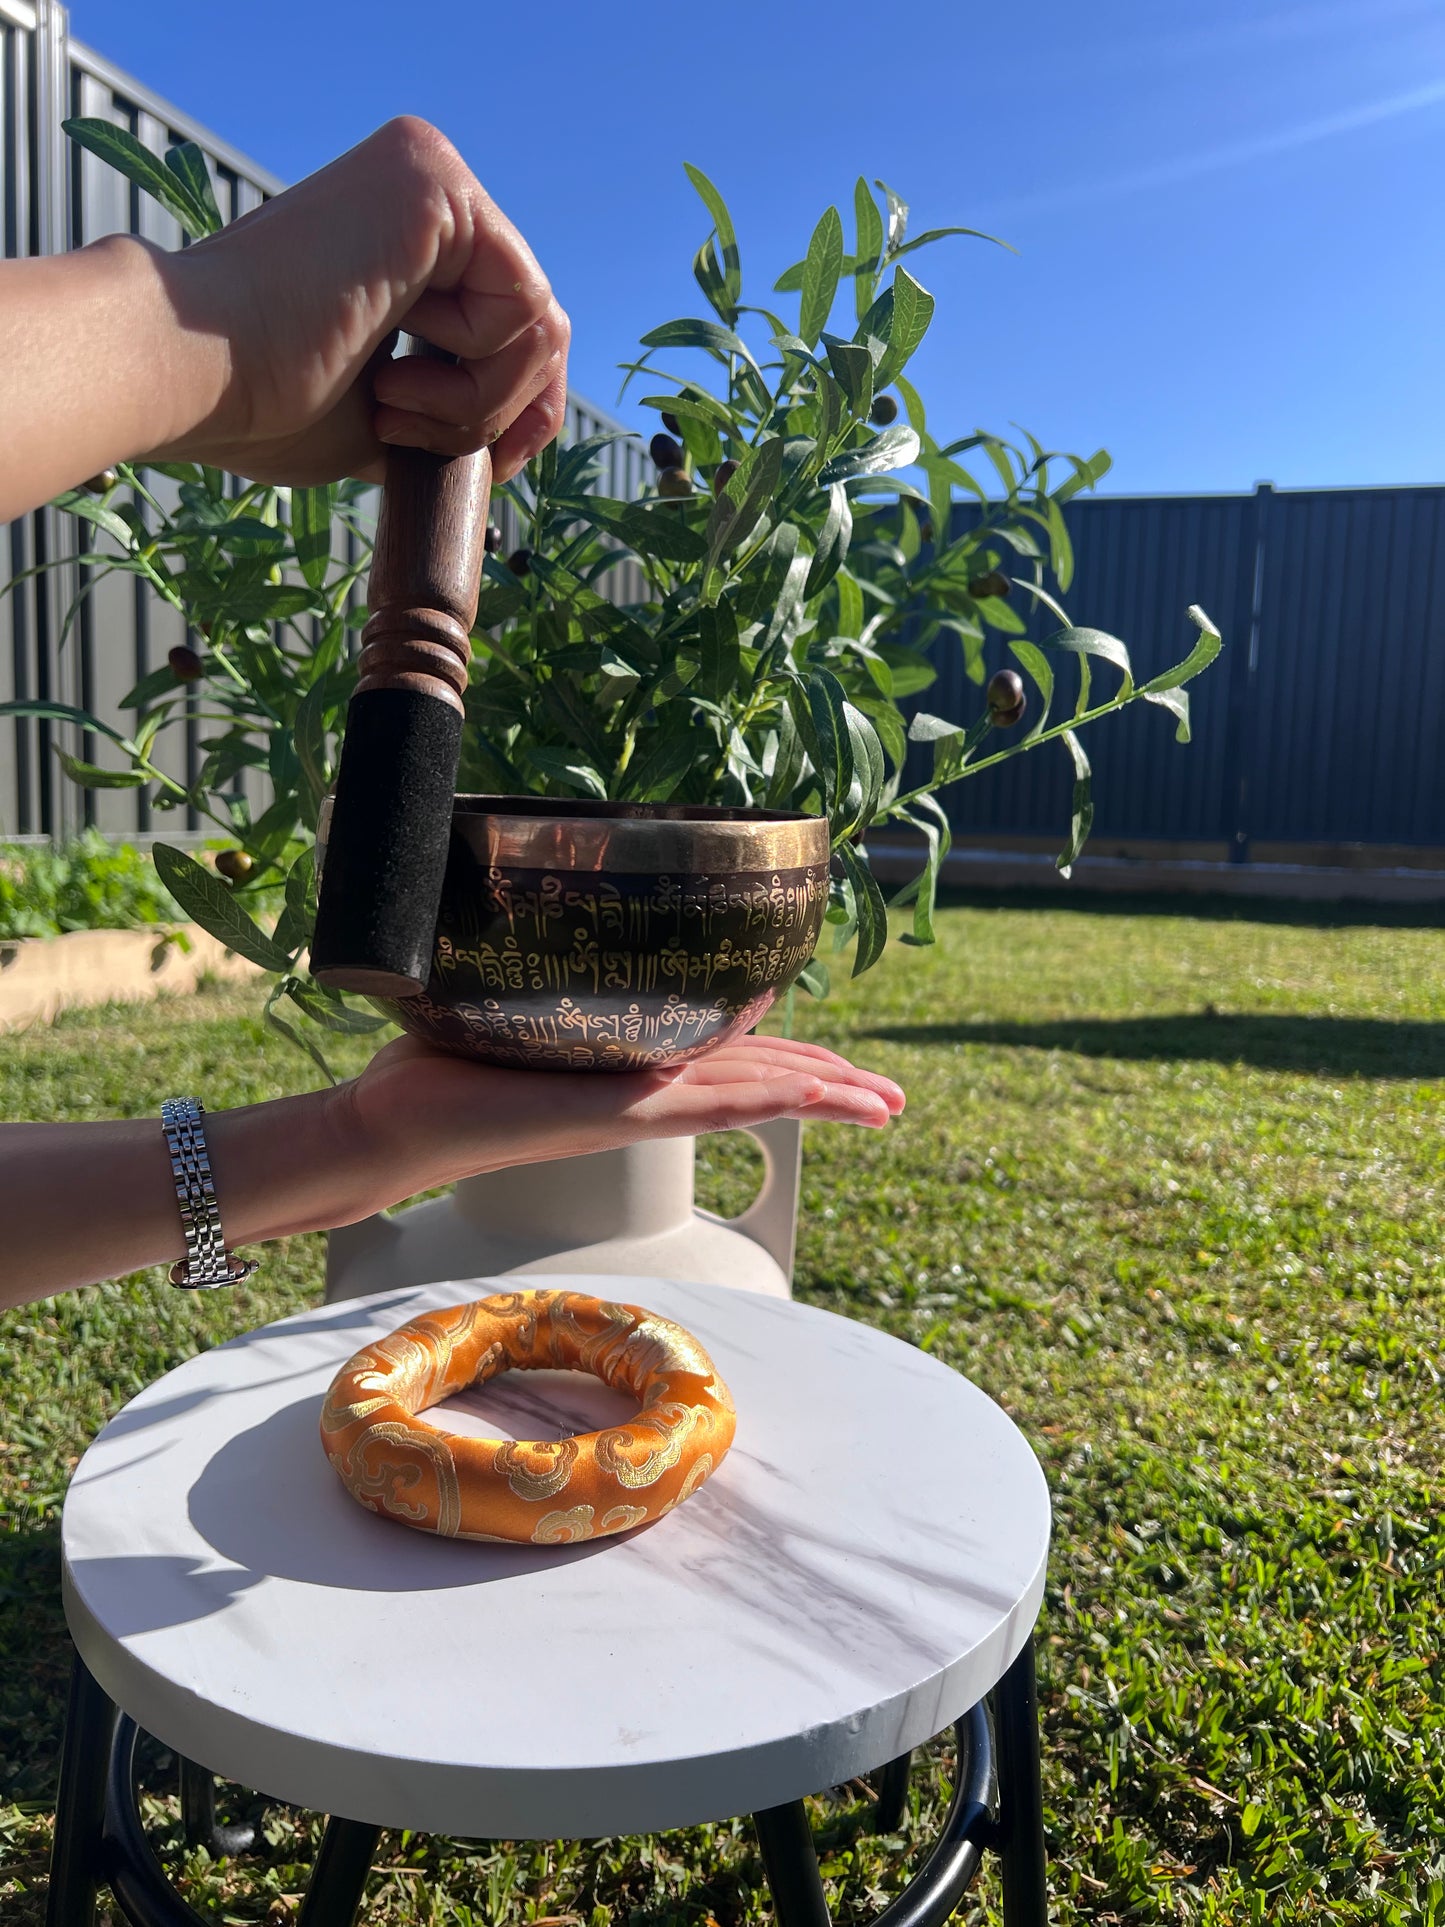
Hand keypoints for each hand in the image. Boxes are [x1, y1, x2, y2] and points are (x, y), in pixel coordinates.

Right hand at [154, 117, 568, 485]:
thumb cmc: (261, 402)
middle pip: (540, 323)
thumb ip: (447, 404)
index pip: (517, 322)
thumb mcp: (381, 412)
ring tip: (389, 405)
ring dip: (477, 403)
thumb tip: (508, 443)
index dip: (517, 410)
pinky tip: (392, 375)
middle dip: (501, 412)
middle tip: (405, 430)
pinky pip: (526, 303)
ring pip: (539, 323)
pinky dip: (476, 372)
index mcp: (408, 227)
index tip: (479, 464)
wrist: (194, 372)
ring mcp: (431, 172)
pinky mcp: (435, 184)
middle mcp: (425, 181)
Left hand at [342, 1032, 905, 1208]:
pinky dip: (762, 1102)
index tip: (845, 1069)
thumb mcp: (519, 1011)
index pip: (732, 1068)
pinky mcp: (605, 1114)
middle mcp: (644, 1098)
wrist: (386, 1125)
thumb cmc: (437, 1071)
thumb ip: (567, 982)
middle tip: (896, 1103)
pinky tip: (809, 1097)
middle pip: (760, 1088)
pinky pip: (702, 1106)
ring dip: (821, 1099)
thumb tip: (593, 928)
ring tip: (883, 1106)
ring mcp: (631, 1109)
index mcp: (631, 1077)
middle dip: (833, 1092)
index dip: (796, 1067)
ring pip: (749, 1098)